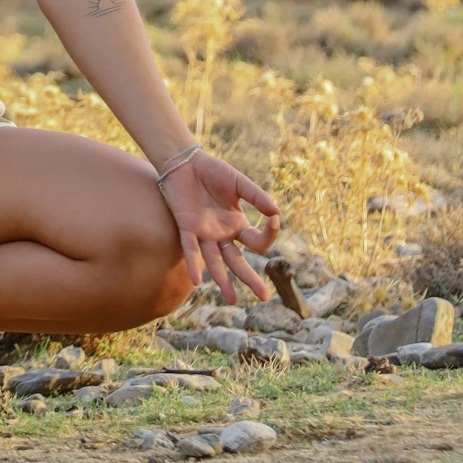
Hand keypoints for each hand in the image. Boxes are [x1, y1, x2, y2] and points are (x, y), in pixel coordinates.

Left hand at [158, 148, 279, 303]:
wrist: (185, 162)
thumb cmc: (213, 172)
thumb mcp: (239, 183)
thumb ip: (257, 196)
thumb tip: (277, 212)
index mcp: (237, 225)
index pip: (258, 242)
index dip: (269, 234)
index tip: (273, 220)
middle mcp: (222, 234)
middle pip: (238, 261)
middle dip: (250, 279)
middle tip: (264, 297)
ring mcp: (205, 234)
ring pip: (215, 262)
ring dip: (222, 280)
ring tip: (232, 300)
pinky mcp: (186, 227)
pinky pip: (190, 249)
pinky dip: (193, 264)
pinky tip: (197, 280)